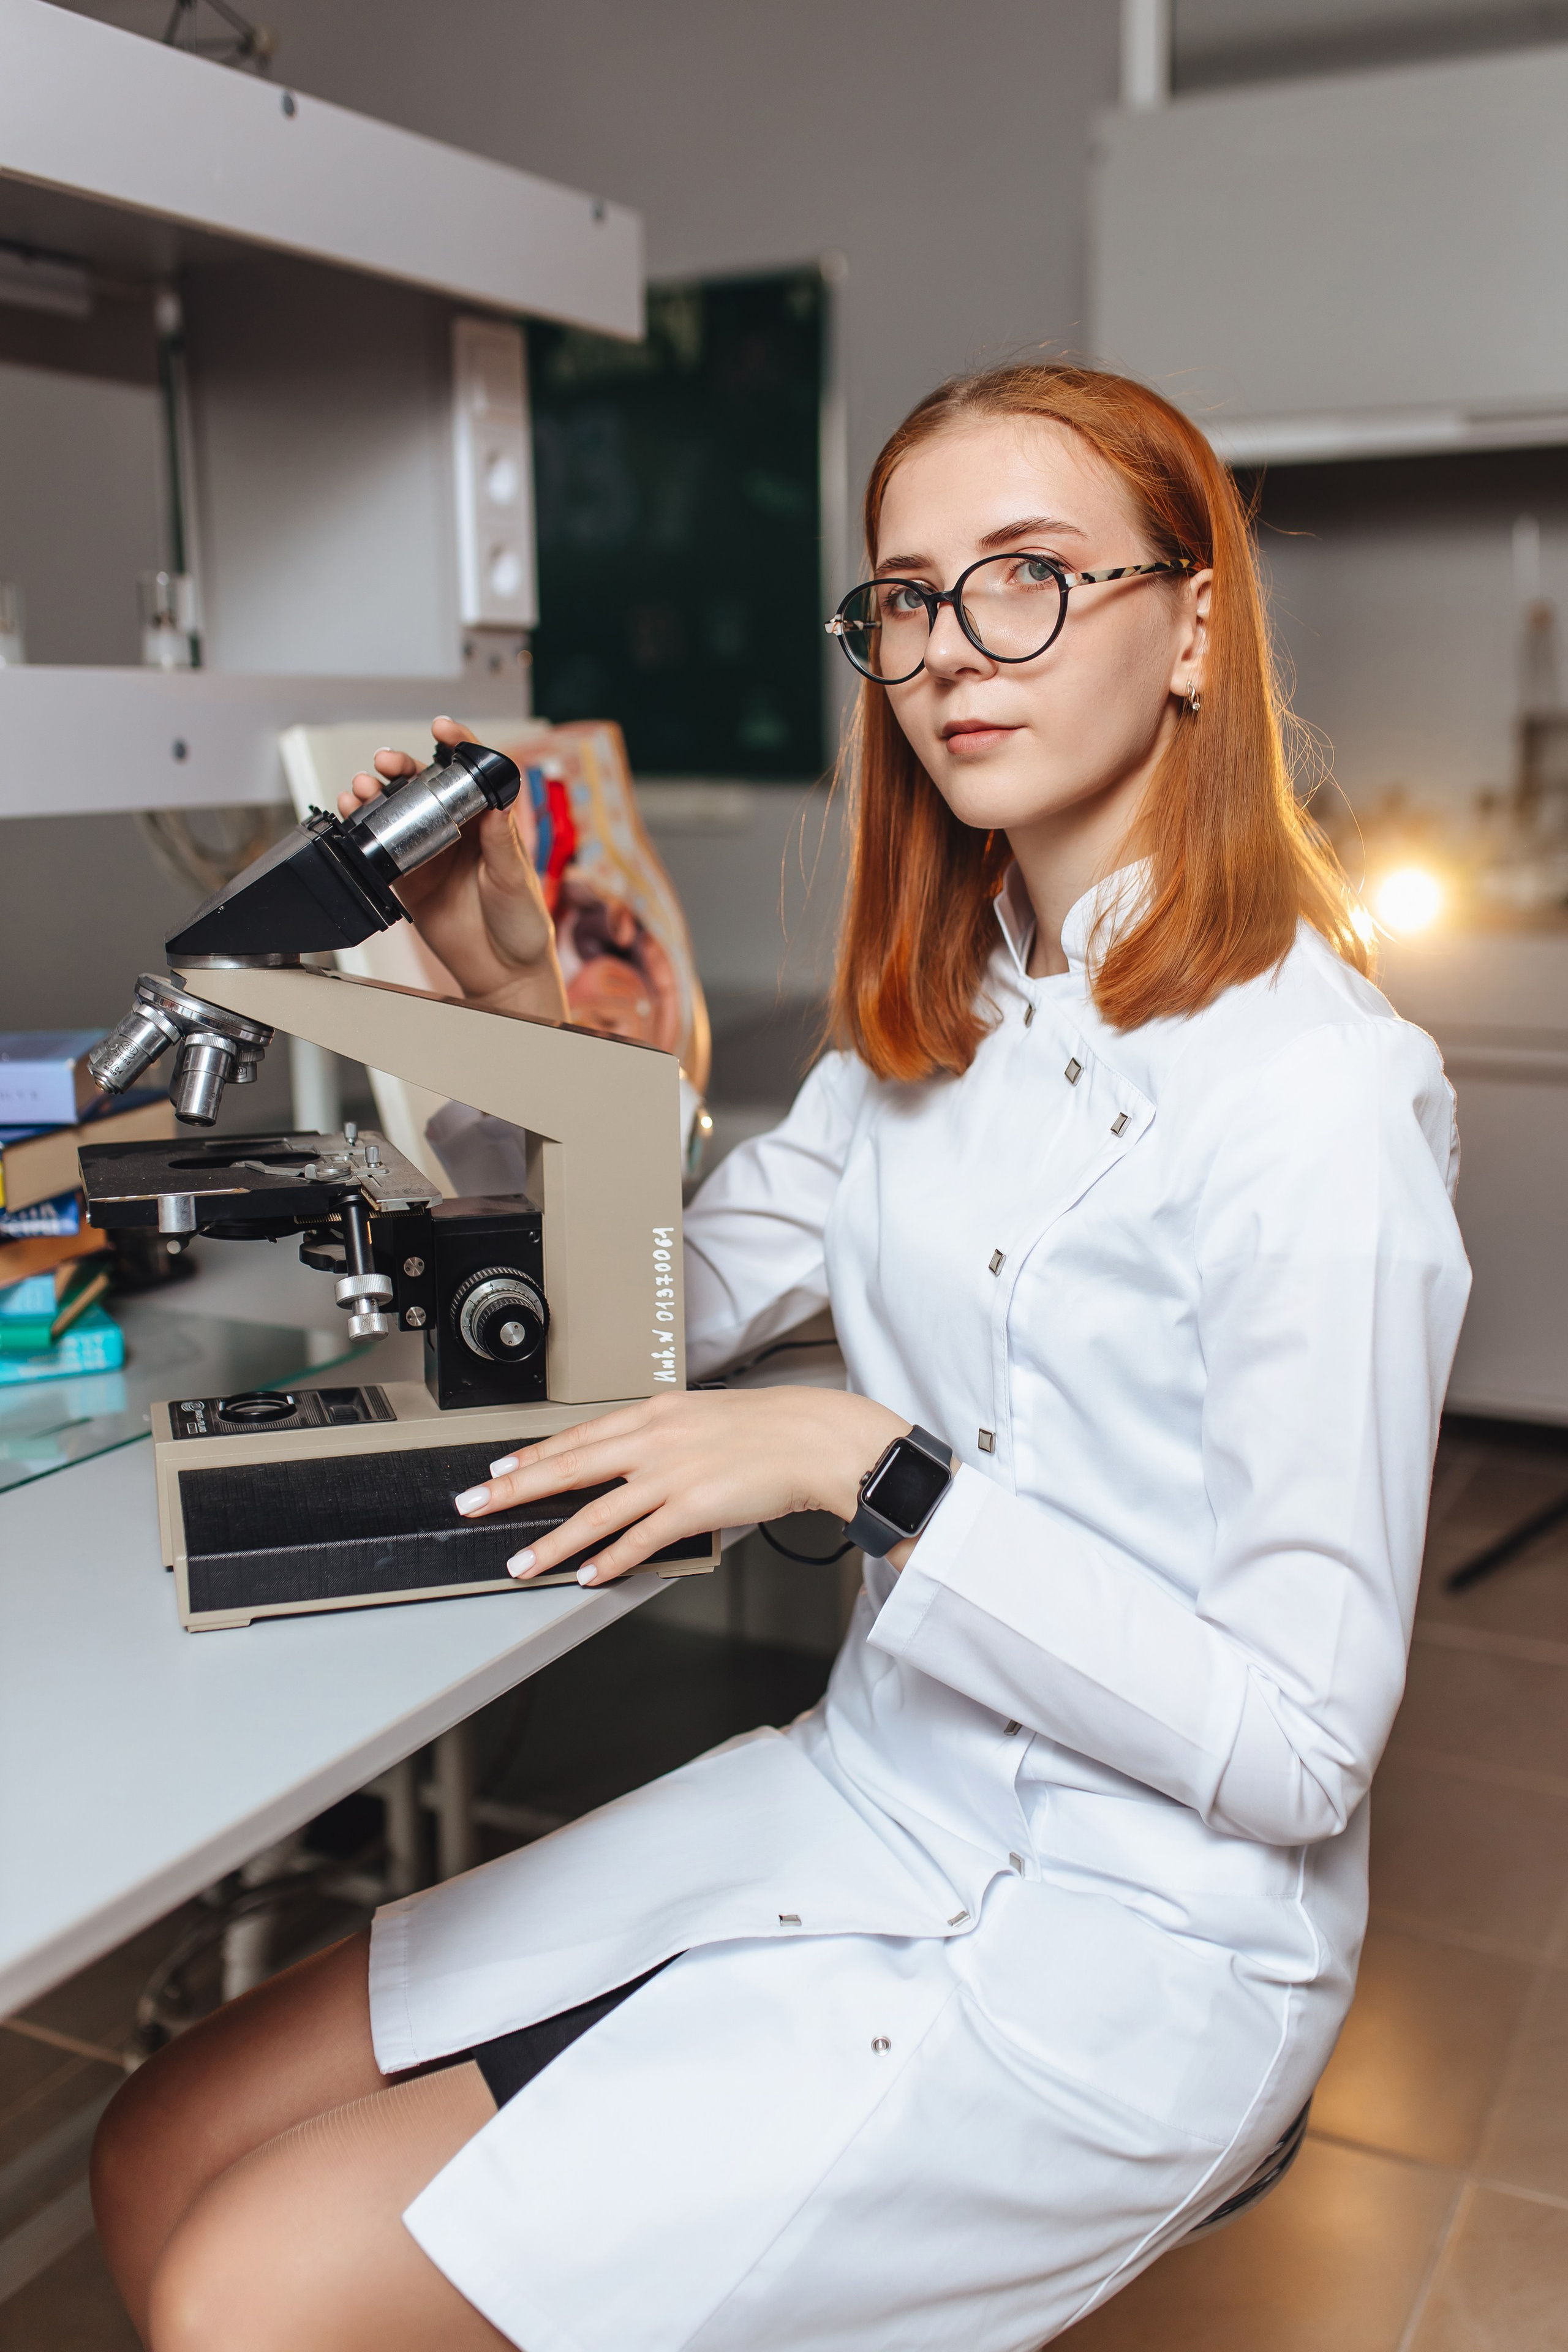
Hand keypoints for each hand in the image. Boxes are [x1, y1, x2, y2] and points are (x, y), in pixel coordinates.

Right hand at [338, 715, 568, 1023]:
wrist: (504, 974)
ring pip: (396, 813)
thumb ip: (502, 845)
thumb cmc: (522, 925)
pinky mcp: (408, 880)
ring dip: (375, 795)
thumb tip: (497, 805)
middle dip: (401, 767)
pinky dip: (363, 831)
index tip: (443, 728)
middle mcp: (456, 832)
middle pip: (423, 786)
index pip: (471, 774)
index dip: (458, 745)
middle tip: (386, 763)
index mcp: (488, 823)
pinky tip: (352, 817)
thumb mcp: (516, 881)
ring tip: (360, 789)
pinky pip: (381, 850)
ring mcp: (429, 853)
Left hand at [450, 1387, 914, 1584]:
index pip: (578, 1436)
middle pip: (568, 1467)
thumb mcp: (703, 1417)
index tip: (497, 1470)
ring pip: (595, 1512)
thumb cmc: (769, 1428)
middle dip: (514, 1490)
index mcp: (655, 1412)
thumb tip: (632, 1459)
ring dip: (553, 1541)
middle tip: (473, 1504)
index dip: (532, 1456)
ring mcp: (672, 1474)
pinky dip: (609, 1560)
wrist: (815, 1438)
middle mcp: (655, 1440)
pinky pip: (640, 1540)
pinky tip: (587, 1574)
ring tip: (521, 1561)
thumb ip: (664, 1437)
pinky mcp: (694, 1507)